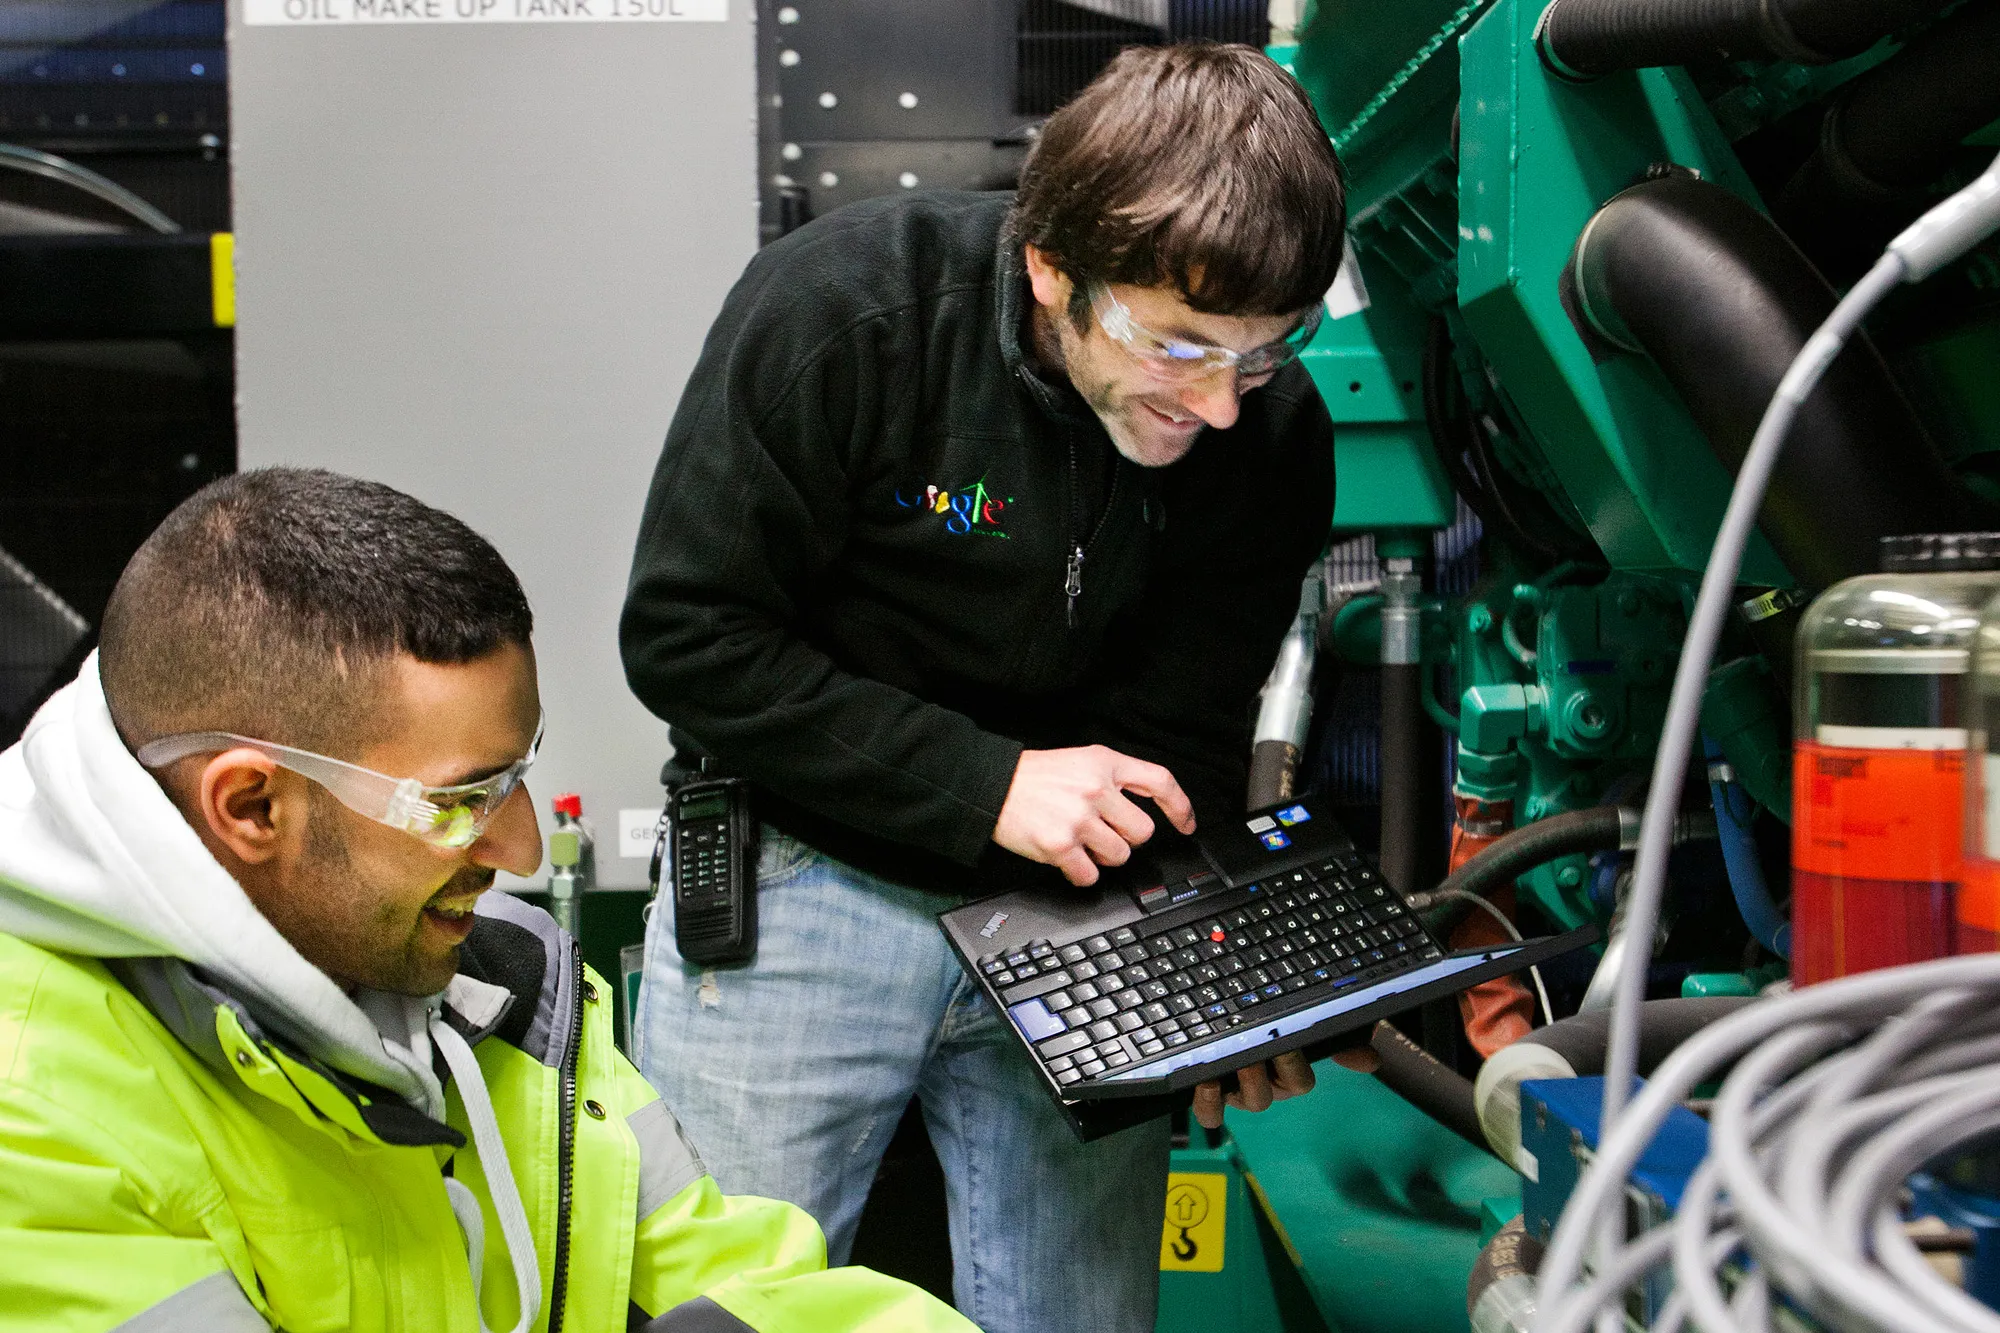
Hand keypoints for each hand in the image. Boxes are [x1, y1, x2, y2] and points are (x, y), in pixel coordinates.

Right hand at [992, 746, 1195, 885]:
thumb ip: (1113, 779)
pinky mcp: (1060, 845)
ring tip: (1081, 843)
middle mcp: (1096, 789)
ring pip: (1120, 856)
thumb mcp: (1080, 761)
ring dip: (1103, 857)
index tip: (1186, 824)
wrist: (991, 786)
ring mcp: (1079, 818)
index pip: (1160, 782)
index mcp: (1105, 763)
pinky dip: (1081, 874)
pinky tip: (1068, 859)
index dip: (1180, 807)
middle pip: (1143, 831)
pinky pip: (1090, 876)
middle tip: (1104, 833)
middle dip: (1127, 838)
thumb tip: (1142, 809)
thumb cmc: (1034, 776)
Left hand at [1191, 1045, 1377, 1128]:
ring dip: (1235, 1089)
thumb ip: (1336, 1041)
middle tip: (1252, 1056)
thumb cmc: (1272, 1029)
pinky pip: (1210, 1114)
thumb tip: (1372, 1059)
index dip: (1292, 1067)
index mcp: (1290, 1075)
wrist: (1226, 1021)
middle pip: (1267, 1097)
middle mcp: (1266, 1088)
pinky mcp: (1210, 1096)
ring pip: (1242, 1105)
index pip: (1299, 1081)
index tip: (1286, 1044)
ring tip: (1223, 1069)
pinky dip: (1207, 1103)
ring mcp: (1238, 1093)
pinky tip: (1204, 1082)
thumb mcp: (1305, 1030)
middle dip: (1260, 1078)